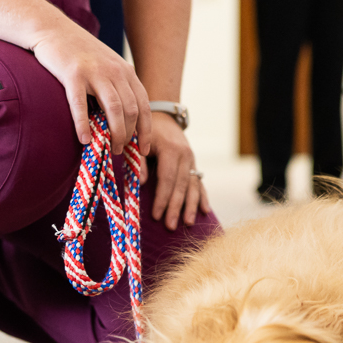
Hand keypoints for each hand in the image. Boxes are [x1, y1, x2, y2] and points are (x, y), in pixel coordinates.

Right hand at [29, 18, 150, 152]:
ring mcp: (95, 72)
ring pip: (114, 109)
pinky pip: (81, 104)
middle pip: (131, 110)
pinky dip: (84, 124)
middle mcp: (116, 72)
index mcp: (126, 72)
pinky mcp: (72, 74)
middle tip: (120, 151)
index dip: (146, 130)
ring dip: (114, 133)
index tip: (143, 150)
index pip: (144, 106)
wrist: (53, 29)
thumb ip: (118, 87)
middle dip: (129, 135)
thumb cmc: (79, 53)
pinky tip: (84, 139)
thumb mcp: (107, 66)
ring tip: (109, 149)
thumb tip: (123, 120)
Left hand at [144, 113, 208, 228]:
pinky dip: (202, 197)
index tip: (155, 215)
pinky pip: (199, 182)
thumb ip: (139, 160)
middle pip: (181, 185)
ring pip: (193, 186)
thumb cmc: (146, 130)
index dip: (162, 198)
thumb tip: (142, 182)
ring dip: (190, 206)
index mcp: (171, 149)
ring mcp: (192, 160)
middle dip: (176, 207)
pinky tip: (204, 211)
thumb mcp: (138, 140)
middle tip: (170, 226)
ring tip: (188, 223)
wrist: (163, 116)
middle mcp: (185, 155)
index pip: (167, 178)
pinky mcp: (194, 164)